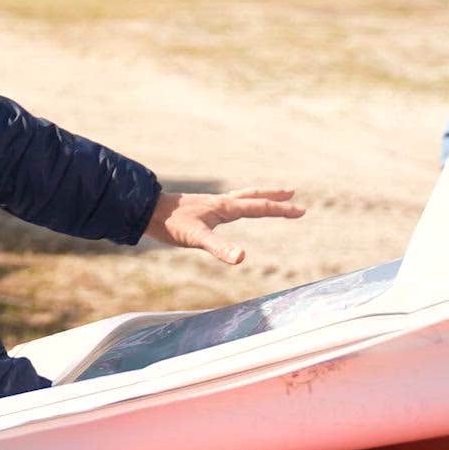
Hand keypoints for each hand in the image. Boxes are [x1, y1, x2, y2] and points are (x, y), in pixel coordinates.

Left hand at [143, 188, 304, 265]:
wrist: (146, 210)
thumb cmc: (171, 224)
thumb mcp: (197, 238)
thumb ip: (220, 248)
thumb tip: (242, 257)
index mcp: (224, 208)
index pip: (259, 207)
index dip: (281, 209)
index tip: (301, 210)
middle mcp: (220, 203)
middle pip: (253, 196)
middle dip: (274, 197)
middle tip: (293, 192)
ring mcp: (210, 205)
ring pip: (241, 198)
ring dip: (258, 197)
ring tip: (268, 197)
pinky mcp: (201, 210)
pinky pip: (227, 205)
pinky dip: (238, 205)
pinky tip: (231, 210)